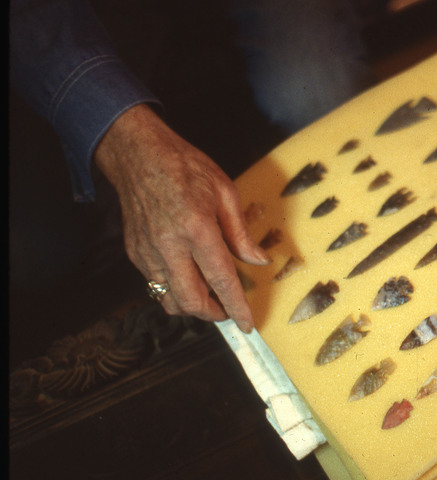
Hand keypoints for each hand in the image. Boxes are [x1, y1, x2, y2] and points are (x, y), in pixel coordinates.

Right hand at [94, 104, 270, 331]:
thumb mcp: (225, 192)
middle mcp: (169, 245)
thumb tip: (258, 260)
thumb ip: (241, 232)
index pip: (221, 280)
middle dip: (213, 314)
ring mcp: (148, 251)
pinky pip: (156, 285)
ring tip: (209, 297)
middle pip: (191, 300)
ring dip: (192, 306)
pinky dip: (174, 291)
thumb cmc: (185, 167)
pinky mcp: (135, 253)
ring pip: (169, 300)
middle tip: (227, 311)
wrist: (138, 155)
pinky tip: (188, 278)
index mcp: (197, 228)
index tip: (247, 324)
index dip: (236, 307)